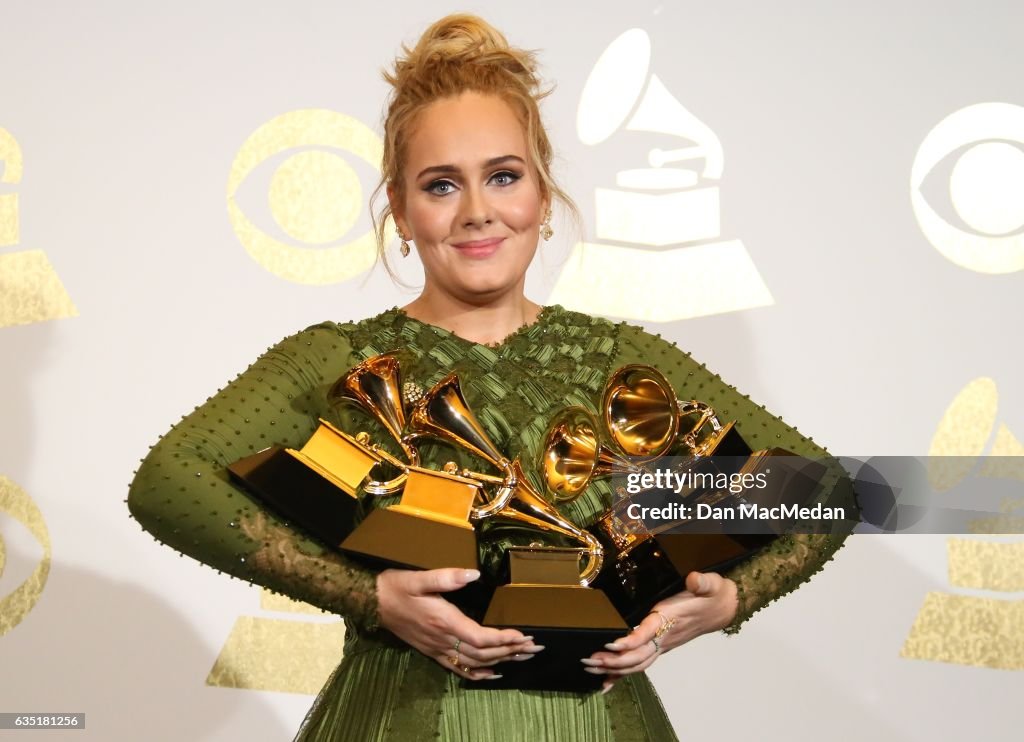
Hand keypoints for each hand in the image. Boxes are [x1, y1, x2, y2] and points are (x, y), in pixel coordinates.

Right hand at [376, 567, 543, 680]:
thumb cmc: (397, 587)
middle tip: (535, 646)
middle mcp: (443, 639)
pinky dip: (478, 673)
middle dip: (511, 650)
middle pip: (483, 653)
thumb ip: (447, 577)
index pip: (480, 637)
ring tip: (524, 657)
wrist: (372, 603)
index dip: (503, 639)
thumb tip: (474, 574)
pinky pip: (459, 668)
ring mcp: (438, 649)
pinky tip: (493, 673)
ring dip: (501, 660)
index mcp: (444, 621)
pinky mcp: (433, 652)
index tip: (524, 635)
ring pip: (475, 662)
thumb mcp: (420, 577)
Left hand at [583, 571, 737, 692]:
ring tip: (590, 669)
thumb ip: (702, 582)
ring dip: (613, 668)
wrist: (725, 607)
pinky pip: (641, 663)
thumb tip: (695, 580)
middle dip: (613, 661)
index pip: (648, 634)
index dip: (630, 642)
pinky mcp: (661, 645)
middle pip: (637, 655)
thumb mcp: (711, 584)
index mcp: (670, 619)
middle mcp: (665, 636)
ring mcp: (663, 644)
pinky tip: (607, 682)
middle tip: (589, 661)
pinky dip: (623, 674)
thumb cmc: (714, 595)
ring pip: (637, 663)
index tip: (611, 645)